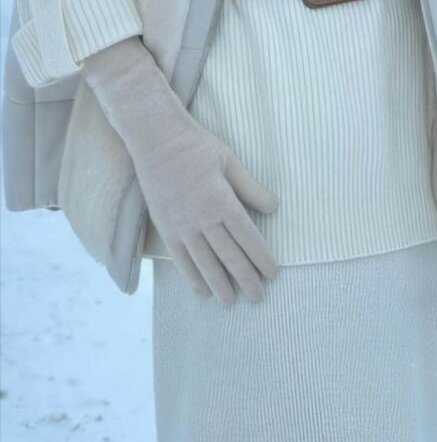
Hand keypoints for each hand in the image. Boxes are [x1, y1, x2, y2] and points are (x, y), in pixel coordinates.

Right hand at [83, 36, 279, 304]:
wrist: (156, 138)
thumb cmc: (197, 145)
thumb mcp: (230, 161)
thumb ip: (251, 188)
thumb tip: (274, 208)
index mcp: (222, 201)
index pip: (248, 237)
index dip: (261, 257)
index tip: (273, 273)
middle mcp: (202, 218)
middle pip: (229, 256)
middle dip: (245, 278)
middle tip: (258, 297)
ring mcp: (182, 225)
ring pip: (205, 263)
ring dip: (220, 284)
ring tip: (232, 302)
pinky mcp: (165, 227)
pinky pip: (181, 259)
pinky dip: (192, 277)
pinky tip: (202, 291)